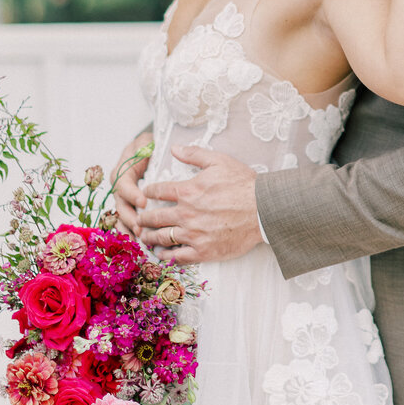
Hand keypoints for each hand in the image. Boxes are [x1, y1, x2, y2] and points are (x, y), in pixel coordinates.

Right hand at [110, 132, 151, 236]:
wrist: (149, 150)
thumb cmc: (150, 146)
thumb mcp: (147, 142)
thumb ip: (150, 146)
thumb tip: (167, 149)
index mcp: (123, 170)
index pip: (123, 183)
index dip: (132, 193)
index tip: (143, 202)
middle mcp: (120, 186)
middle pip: (121, 204)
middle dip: (130, 218)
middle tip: (142, 228)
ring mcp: (124, 199)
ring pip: (122, 217)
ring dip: (130, 229)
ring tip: (140, 240)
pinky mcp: (131, 207)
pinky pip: (128, 222)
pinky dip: (133, 232)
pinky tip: (142, 243)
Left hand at [139, 146, 262, 264]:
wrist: (264, 210)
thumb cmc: (244, 184)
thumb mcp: (219, 161)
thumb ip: (194, 154)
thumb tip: (174, 148)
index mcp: (188, 191)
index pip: (158, 191)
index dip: (148, 192)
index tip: (146, 195)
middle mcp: (186, 213)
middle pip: (155, 217)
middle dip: (144, 218)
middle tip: (139, 219)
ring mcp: (193, 234)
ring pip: (162, 238)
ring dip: (150, 237)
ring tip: (145, 237)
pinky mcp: (203, 251)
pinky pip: (177, 256)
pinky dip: (166, 256)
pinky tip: (162, 254)